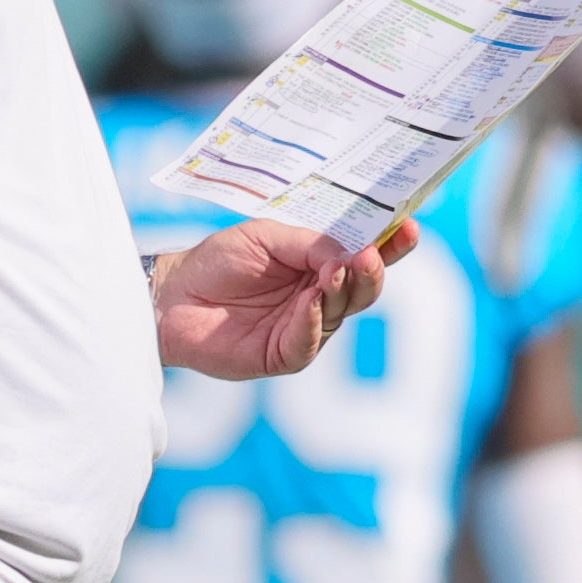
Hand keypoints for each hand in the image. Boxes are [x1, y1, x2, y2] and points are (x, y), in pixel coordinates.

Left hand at [156, 219, 413, 379]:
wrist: (172, 295)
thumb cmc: (218, 261)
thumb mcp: (266, 237)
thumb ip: (309, 243)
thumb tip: (348, 253)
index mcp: (321, 265)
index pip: (365, 256)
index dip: (391, 245)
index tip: (409, 227)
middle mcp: (321, 298)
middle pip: (363, 288)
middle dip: (372, 271)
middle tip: (369, 254)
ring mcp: (305, 328)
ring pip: (341, 314)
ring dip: (343, 291)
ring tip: (338, 271)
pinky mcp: (283, 355)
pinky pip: (308, 342)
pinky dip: (313, 321)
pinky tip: (312, 303)